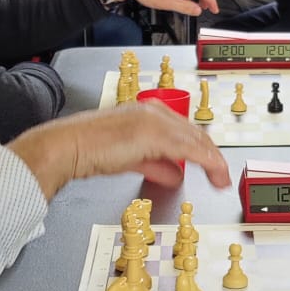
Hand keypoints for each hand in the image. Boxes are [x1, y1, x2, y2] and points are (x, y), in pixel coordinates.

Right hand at [9, 103, 230, 198]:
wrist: (67, 147)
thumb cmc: (88, 150)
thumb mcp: (129, 158)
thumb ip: (154, 164)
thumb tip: (173, 173)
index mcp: (146, 112)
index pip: (184, 130)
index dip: (202, 149)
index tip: (212, 165)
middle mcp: (153, 111)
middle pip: (195, 133)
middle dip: (212, 156)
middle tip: (222, 176)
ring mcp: (154, 120)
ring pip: (196, 140)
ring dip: (213, 161)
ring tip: (221, 179)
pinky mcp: (154, 133)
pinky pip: (190, 148)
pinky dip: (207, 162)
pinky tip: (214, 174)